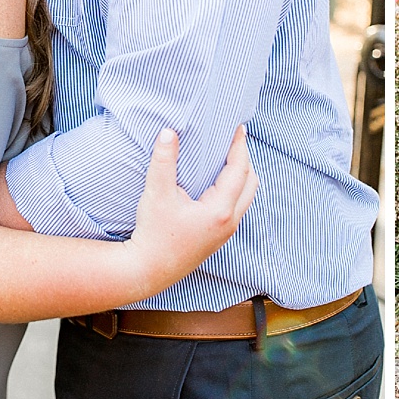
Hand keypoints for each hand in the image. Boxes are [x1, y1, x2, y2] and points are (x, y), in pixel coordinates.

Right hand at [127, 126, 256, 294]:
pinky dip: (235, 189)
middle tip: (234, 140)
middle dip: (245, 159)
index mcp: (220, 210)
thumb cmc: (152, 233)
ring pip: (246, 197)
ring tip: (228, 157)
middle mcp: (229, 222)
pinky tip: (217, 181)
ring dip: (241, 175)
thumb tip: (169, 132)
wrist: (148, 270)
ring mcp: (226, 232)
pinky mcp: (219, 237)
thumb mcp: (156, 194)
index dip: (239, 146)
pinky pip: (237, 207)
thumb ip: (164, 161)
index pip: (239, 170)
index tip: (238, 127)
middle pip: (250, 183)